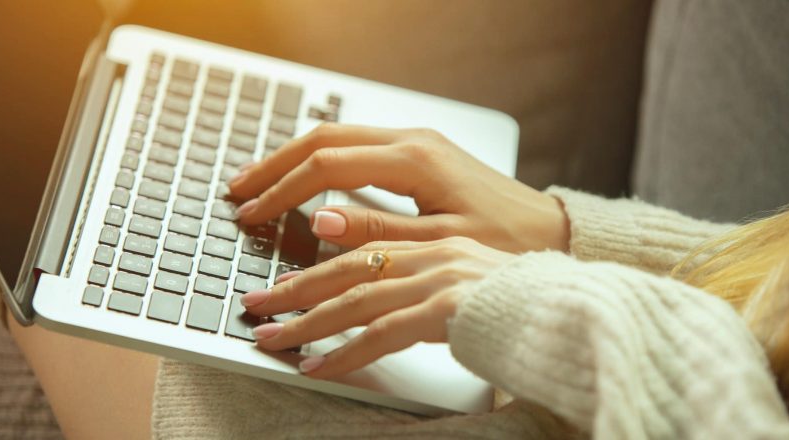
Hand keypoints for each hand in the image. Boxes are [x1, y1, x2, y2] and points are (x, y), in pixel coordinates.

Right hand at [230, 123, 569, 252]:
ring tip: (258, 183)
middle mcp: (412, 141)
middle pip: (324, 138)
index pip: (327, 164)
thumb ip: (378, 233)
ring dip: (294, 160)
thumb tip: (317, 217)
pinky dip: (321, 162)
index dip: (283, 189)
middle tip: (237, 190)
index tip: (253, 213)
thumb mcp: (441, 245)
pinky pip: (357, 147)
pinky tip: (305, 180)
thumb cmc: (507, 243)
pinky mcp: (420, 154)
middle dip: (275, 165)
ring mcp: (416, 143)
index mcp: (414, 159)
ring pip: (338, 138)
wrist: (550, 232)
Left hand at [241, 237, 514, 377]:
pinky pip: (384, 332)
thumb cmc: (523, 294)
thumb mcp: (465, 271)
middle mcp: (434, 252)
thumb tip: (369, 270)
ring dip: (307, 323)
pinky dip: (345, 352)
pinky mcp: (448, 310)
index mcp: (436, 237)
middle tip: (254, 308)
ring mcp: (441, 278)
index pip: (360, 246)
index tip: (279, 284)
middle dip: (293, 291)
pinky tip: (317, 369)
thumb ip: (417, 267)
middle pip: (347, 268)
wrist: (574, 304)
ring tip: (271, 342)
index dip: (313, 265)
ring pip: (357, 297)